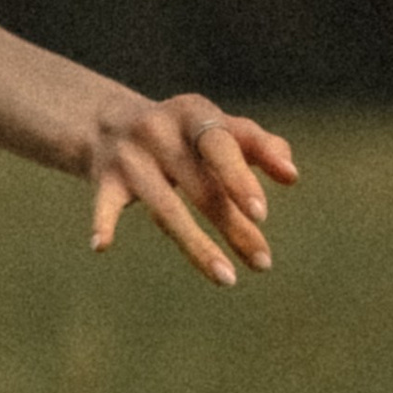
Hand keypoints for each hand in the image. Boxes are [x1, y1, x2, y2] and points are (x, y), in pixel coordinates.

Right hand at [86, 93, 298, 285]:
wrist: (110, 123)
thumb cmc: (186, 134)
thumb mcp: (219, 128)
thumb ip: (260, 146)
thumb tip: (291, 175)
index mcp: (193, 113)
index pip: (220, 144)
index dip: (240, 177)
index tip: (262, 214)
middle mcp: (159, 131)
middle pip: (199, 185)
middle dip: (232, 225)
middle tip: (262, 262)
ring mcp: (131, 156)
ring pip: (164, 208)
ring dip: (196, 246)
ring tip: (228, 279)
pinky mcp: (105, 179)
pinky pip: (105, 204)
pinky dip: (102, 222)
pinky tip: (100, 246)